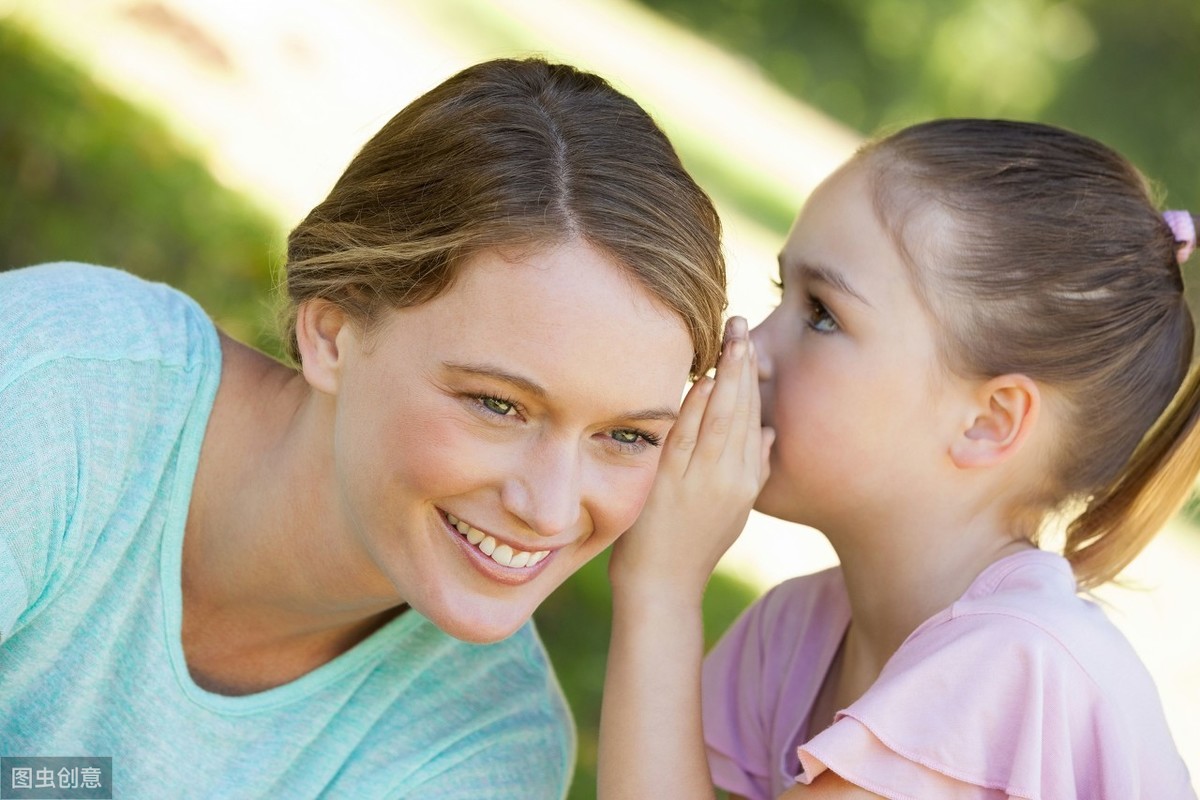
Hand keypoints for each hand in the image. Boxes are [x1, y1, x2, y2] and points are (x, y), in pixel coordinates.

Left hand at [610, 316, 773, 602]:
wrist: (663, 584)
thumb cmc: (693, 545)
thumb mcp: (734, 509)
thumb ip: (753, 469)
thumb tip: (768, 432)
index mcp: (748, 481)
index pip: (754, 418)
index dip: (753, 379)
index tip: (750, 344)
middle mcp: (731, 477)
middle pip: (743, 411)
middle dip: (744, 364)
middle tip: (743, 325)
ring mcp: (702, 479)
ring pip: (722, 419)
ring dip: (728, 376)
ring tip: (732, 338)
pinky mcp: (672, 483)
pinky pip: (689, 438)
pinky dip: (698, 408)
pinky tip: (705, 380)